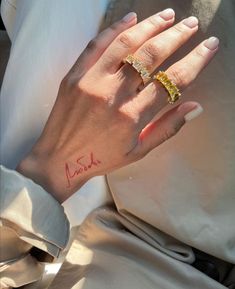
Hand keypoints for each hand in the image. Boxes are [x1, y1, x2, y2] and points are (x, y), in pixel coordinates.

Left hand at [17, 9, 218, 202]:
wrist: (59, 159)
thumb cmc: (101, 158)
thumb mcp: (138, 151)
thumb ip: (167, 128)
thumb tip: (195, 107)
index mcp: (132, 117)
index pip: (172, 81)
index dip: (195, 61)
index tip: (209, 46)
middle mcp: (113, 95)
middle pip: (151, 55)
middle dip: (177, 36)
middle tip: (192, 25)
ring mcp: (91, 82)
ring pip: (126, 44)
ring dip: (151, 25)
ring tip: (168, 16)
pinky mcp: (74, 75)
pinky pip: (96, 45)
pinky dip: (115, 28)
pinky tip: (132, 18)